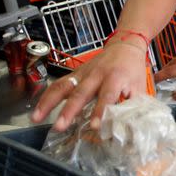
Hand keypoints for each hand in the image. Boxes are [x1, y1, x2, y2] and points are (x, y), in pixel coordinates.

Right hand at [31, 42, 147, 131]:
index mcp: (116, 77)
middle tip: (59, 126)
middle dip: (68, 110)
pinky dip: (46, 97)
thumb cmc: (132, 69)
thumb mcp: (139, 87)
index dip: (100, 111)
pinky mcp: (74, 73)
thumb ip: (133, 108)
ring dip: (48, 103)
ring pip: (62, 86)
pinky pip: (58, 84)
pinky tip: (37, 110)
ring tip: (36, 118)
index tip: (94, 126)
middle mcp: (96, 74)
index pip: (107, 96)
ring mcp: (83, 73)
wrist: (124, 46)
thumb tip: (130, 129)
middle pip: (80, 93)